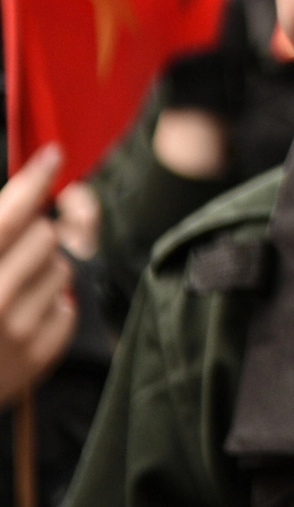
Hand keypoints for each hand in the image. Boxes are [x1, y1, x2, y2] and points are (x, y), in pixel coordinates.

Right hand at [0, 147, 75, 398]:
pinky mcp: (39, 355)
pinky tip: (20, 318)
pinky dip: (50, 307)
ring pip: (62, 268)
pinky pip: (69, 306)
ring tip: (9, 291)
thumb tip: (25, 197)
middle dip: (32, 237)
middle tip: (13, 252)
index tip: (52, 156)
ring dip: (42, 272)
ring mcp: (18, 331)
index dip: (34, 179)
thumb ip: (0, 225)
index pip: (11, 215)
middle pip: (46, 235)